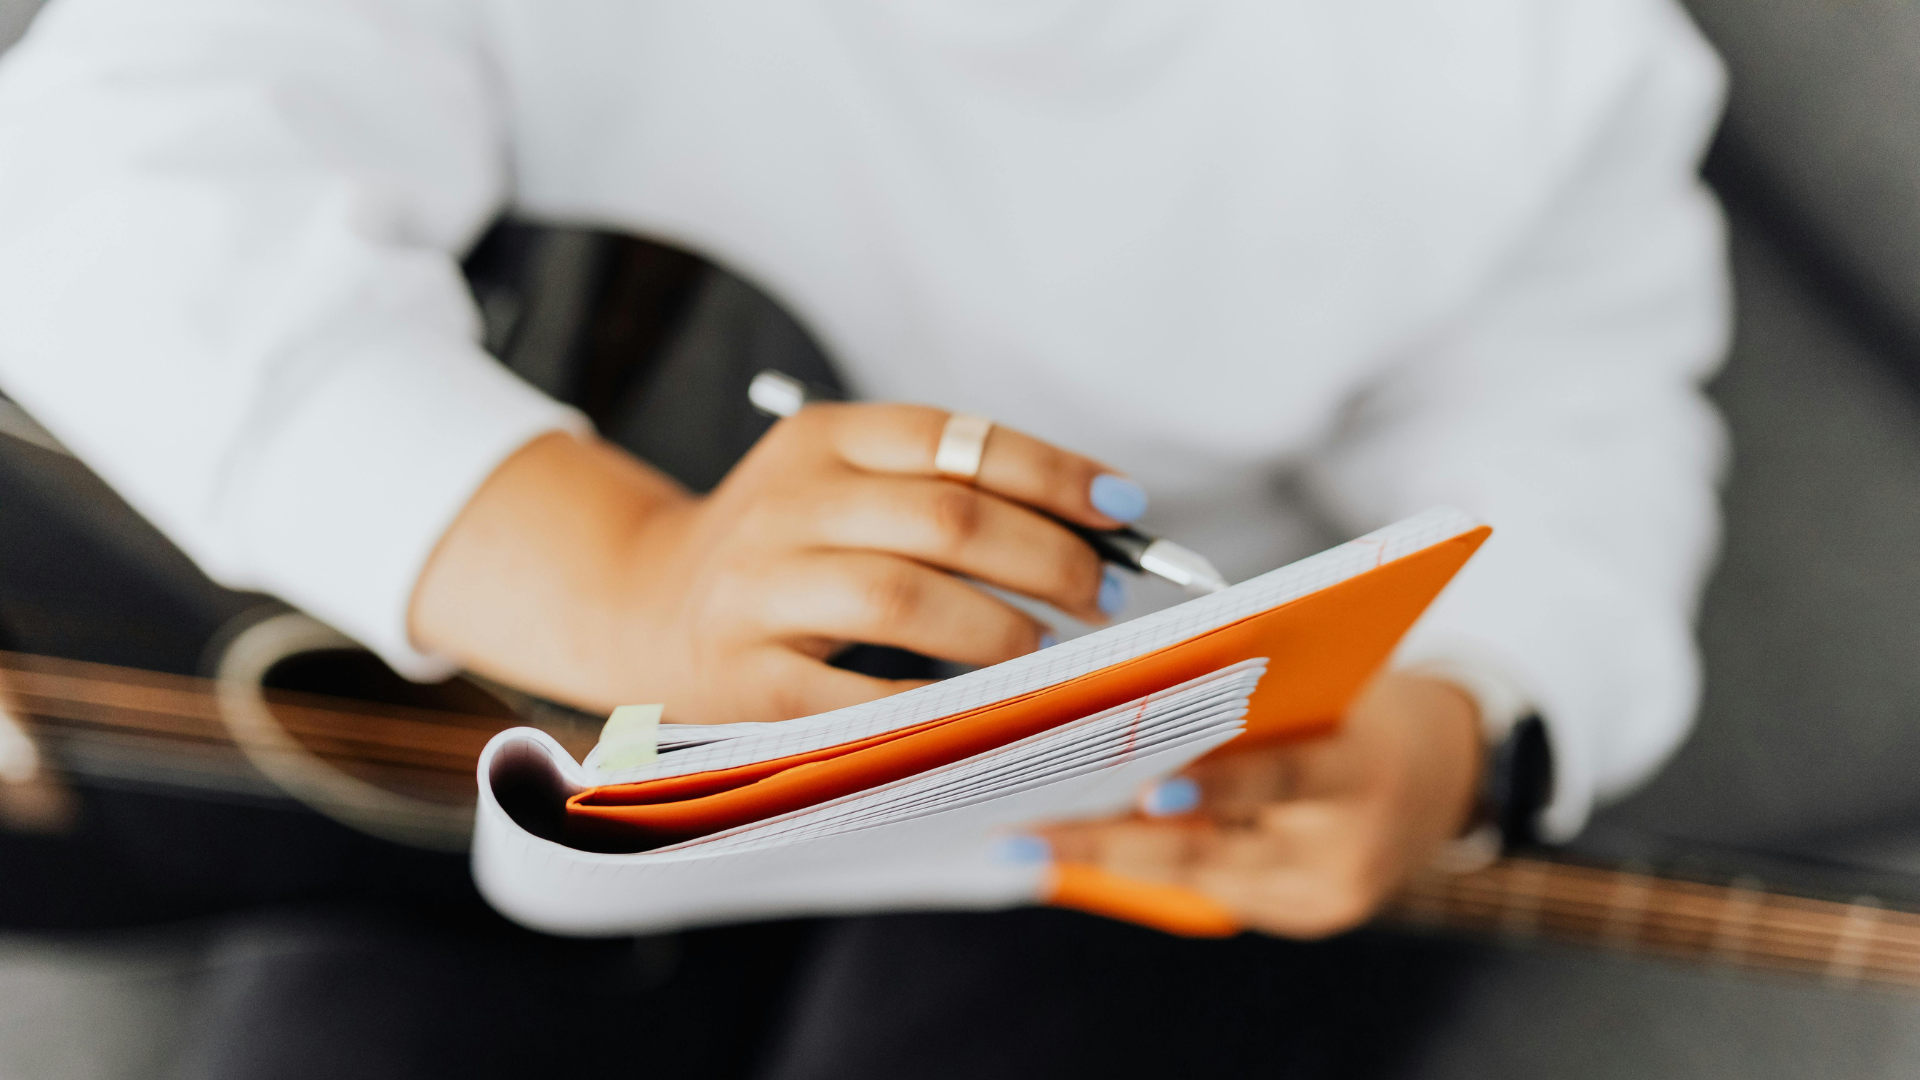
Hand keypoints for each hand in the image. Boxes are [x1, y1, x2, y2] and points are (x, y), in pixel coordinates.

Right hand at [410, 406, 1140, 721]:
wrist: (642, 605)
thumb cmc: (784, 550)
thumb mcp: (844, 488)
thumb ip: (948, 491)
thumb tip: (1098, 527)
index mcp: (823, 440)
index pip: (957, 439)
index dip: (1052, 473)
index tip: (1123, 509)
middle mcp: (787, 503)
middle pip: (946, 517)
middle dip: (1049, 559)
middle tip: (1103, 595)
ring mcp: (759, 591)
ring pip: (904, 596)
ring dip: (1001, 629)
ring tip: (1050, 650)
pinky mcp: (746, 678)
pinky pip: (857, 694)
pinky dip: (934, 704)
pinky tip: (984, 710)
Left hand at [1041, 672, 1483, 937]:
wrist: (1447, 772)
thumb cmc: (1360, 702)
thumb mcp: (1324, 682)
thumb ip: (1249, 692)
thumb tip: (1126, 692)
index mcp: (1361, 767)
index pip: (1282, 776)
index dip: (1213, 786)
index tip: (1139, 787)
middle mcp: (1346, 844)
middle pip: (1214, 849)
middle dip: (1111, 839)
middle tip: (1028, 830)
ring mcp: (1327, 893)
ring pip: (1202, 878)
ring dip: (1111, 859)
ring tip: (1028, 842)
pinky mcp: (1311, 916)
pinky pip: (1217, 894)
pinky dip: (1149, 871)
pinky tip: (1081, 858)